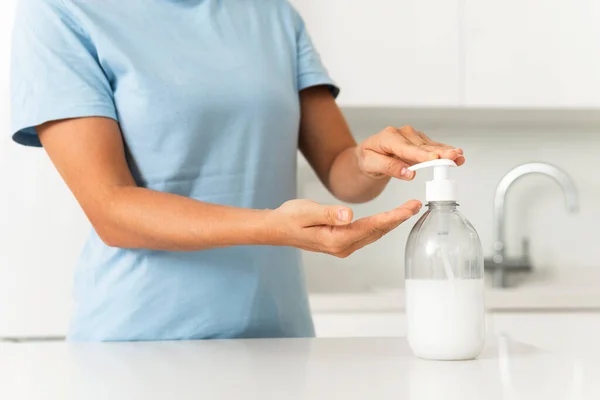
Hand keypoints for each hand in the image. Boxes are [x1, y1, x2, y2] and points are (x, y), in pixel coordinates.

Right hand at [273, 199, 421, 257]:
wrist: (277, 228)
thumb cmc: (289, 218)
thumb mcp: (306, 212)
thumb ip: (328, 214)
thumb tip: (348, 215)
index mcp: (336, 239)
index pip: (371, 227)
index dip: (393, 217)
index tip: (410, 208)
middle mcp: (343, 247)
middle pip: (377, 232)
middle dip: (398, 219)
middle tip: (417, 205)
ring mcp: (343, 247)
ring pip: (373, 234)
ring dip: (392, 223)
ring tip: (409, 209)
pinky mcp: (341, 242)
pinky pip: (366, 234)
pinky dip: (380, 225)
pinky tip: (389, 218)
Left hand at [355, 125, 465, 180]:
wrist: (369, 154)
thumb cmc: (368, 158)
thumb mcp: (371, 164)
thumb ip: (389, 168)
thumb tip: (408, 173)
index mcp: (388, 137)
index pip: (406, 148)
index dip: (421, 155)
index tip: (434, 160)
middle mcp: (403, 134)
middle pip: (423, 146)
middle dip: (439, 152)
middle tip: (454, 156)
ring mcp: (413, 136)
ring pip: (431, 146)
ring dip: (446, 152)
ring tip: (459, 156)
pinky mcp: (420, 142)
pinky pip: (433, 147)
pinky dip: (445, 151)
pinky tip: (457, 155)